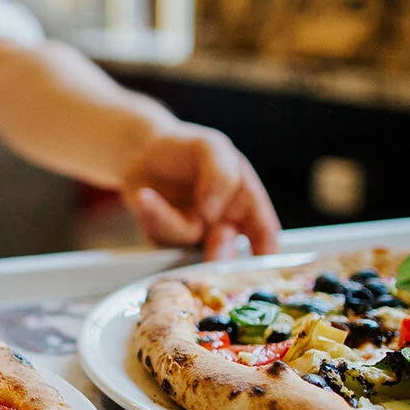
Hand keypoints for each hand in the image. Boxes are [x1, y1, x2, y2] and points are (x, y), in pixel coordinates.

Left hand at [118, 124, 280, 259]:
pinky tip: (144, 197)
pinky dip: (153, 215)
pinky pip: (161, 237)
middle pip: (226, 247)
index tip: (261, 260)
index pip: (263, 230)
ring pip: (187, 240)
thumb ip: (222, 176)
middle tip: (214, 259)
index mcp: (244, 202)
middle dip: (219, 253)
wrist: (143, 151)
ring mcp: (194, 233)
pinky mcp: (166, 239)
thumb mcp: (212, 148)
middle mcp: (221, 223)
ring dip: (170, 221)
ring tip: (147, 195)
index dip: (266, 249)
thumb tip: (212, 213)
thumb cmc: (186, 149)